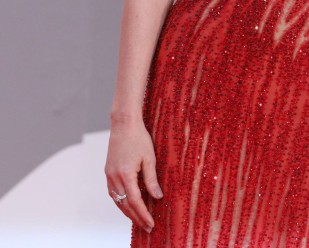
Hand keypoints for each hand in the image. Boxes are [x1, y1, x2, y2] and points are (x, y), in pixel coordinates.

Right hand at [105, 118, 162, 232]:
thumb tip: (157, 197)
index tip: (151, 223)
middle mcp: (114, 178)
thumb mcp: (150, 158)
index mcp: (125, 175)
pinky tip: (128, 205)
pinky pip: (113, 193)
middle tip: (147, 227)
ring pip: (116, 200)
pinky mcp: (108, 172)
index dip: (143, 214)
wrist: (123, 125)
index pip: (135, 201)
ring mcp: (109, 175)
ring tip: (138, 220)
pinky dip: (121, 202)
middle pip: (124, 204)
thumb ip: (152, 179)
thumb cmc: (139, 139)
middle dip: (136, 217)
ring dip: (127, 211)